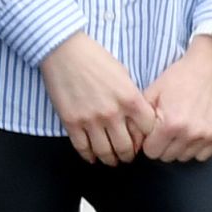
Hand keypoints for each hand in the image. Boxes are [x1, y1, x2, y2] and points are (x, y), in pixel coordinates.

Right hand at [40, 33, 155, 166]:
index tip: (142, 141)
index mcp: (130, 99)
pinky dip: (89, 156)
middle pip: (126, 147)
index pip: (147, 131)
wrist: (65, 51)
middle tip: (127, 156)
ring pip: (105, 152)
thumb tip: (137, 120)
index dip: (146, 138)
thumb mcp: (124, 75)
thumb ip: (132, 99)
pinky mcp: (72, 122)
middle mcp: (112, 113)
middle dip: (128, 155)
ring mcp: (91, 120)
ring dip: (110, 159)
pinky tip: (92, 157)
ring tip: (111, 159)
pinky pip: (83, 148)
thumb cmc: (96, 59)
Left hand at [142, 38, 211, 162]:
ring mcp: (207, 136)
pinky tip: (194, 131)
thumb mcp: (153, 92)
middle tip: (167, 128)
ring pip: (184, 158)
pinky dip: (197, 147)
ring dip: (180, 147)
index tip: (153, 131)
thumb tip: (134, 139)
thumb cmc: (181, 77)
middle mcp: (190, 134)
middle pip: (167, 157)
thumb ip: (140, 118)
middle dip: (163, 145)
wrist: (210, 67)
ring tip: (182, 128)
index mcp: (170, 124)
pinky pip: (202, 155)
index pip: (151, 152)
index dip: (149, 142)